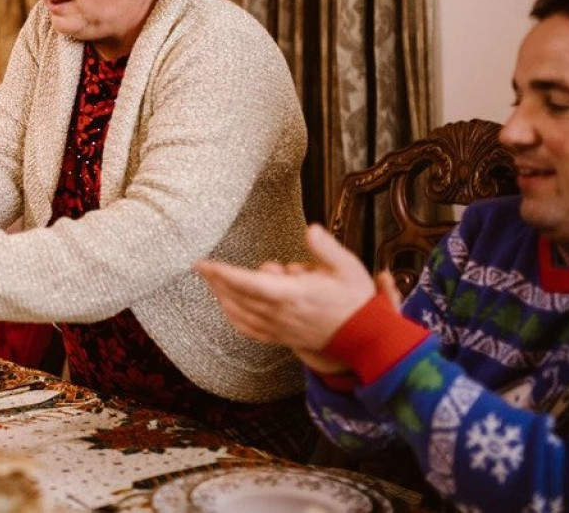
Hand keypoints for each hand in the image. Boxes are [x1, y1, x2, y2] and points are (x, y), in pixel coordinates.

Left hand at [193, 224, 376, 353]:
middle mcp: (281, 313)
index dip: (223, 273)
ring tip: (210, 283)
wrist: (367, 338)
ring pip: (241, 314)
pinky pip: (251, 331)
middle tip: (201, 267)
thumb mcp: (347, 267)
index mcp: (292, 294)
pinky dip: (235, 319)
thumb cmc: (356, 302)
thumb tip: (310, 229)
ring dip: (222, 298)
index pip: (249, 282)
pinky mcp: (283, 337)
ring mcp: (280, 327)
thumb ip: (326, 248)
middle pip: (238, 297)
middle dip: (216, 281)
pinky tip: (227, 310)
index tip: (204, 263)